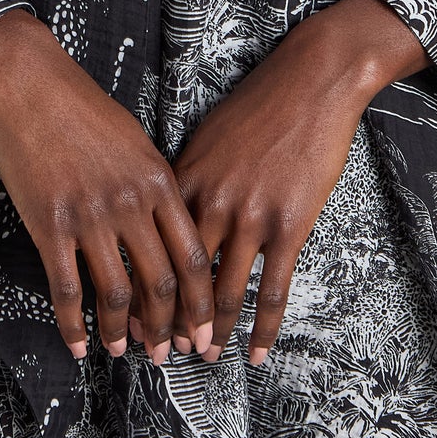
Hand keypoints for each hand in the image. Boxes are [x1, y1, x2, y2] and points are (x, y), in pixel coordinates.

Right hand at [0, 10, 214, 363]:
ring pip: (116, 292)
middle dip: (168, 328)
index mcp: (158, 181)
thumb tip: (168, 233)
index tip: (204, 331)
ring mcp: (89, 215)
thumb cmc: (83, 108)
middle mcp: (130, 202)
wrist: (30, 82)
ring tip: (125, 351)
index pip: (193, 256)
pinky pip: (66, 288)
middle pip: (161, 282)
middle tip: (169, 356)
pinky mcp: (49, 223)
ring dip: (123, 332)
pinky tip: (77, 345)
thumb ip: (156, 187)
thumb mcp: (136, 142)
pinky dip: (73, 325)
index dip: (201, 303)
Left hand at [171, 0, 430, 365]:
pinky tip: (256, 354)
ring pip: (221, 291)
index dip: (136, 286)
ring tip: (202, 357)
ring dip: (210, 332)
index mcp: (184, 178)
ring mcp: (250, 216)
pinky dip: (262, 329)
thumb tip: (168, 211)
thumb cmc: (260, 103)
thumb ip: (188, 177)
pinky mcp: (289, 225)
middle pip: (177, 276)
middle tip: (156, 352)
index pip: (149, 247)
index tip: (126, 315)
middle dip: (165, 320)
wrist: (310, 80)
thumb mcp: (208, 135)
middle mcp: (210, 201)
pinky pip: (271, 290)